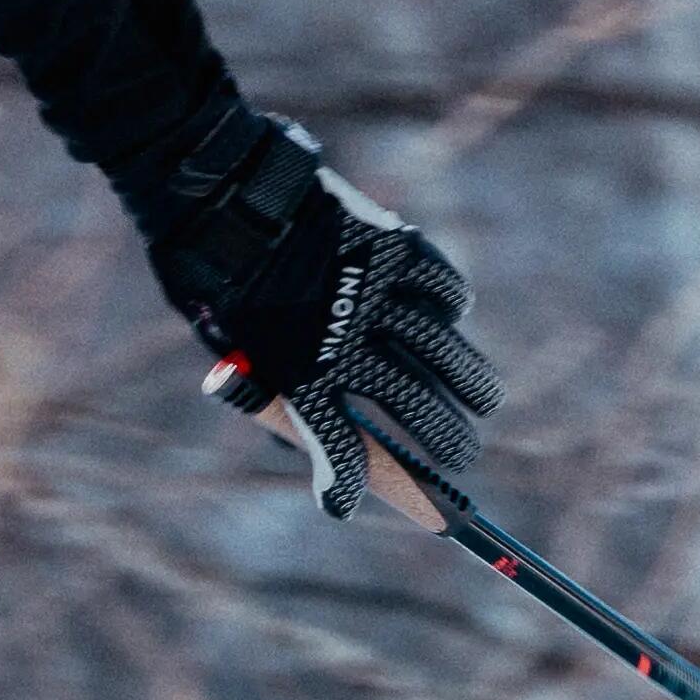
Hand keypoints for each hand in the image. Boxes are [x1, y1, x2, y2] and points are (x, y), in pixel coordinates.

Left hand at [129, 103, 498, 523]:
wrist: (217, 193)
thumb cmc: (213, 275)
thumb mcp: (229, 342)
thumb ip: (274, 390)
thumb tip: (311, 435)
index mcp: (294, 373)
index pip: (336, 449)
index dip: (346, 484)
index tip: (347, 505)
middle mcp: (341, 341)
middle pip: (413, 406)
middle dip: (447, 440)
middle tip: (464, 454)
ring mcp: (373, 293)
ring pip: (443, 351)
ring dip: (473, 384)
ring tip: (486, 402)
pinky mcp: (392, 246)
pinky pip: (440, 286)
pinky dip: (453, 306)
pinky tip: (454, 319)